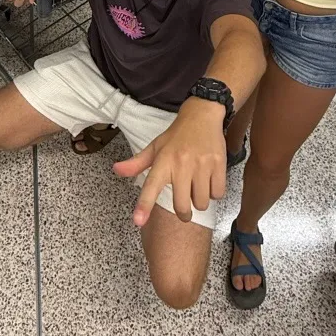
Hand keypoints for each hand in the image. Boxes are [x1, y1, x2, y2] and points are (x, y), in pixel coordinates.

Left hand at [113, 98, 226, 226]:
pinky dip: (214, 192)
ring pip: (202, 202)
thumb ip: (136, 163)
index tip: (138, 221)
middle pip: (182, 205)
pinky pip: (218, 194)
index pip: (151, 185)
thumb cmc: (177, 135)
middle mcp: (181, 163)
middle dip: (183, 212)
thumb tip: (116, 170)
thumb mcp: (155, 147)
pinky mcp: (219, 164)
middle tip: (184, 207)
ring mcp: (201, 164)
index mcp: (163, 160)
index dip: (144, 204)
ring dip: (200, 200)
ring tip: (197, 185)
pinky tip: (209, 180)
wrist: (202, 115)